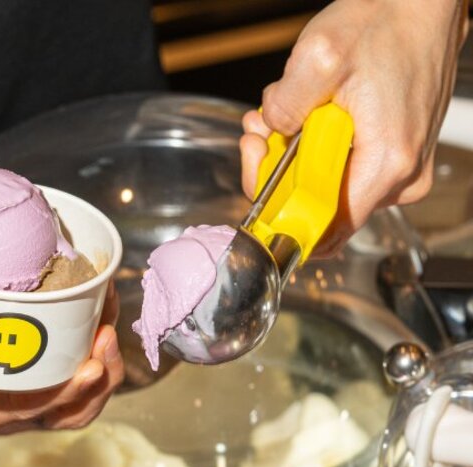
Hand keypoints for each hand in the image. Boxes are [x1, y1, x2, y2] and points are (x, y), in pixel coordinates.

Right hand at [0, 266, 123, 441]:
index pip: (24, 413)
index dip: (64, 395)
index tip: (91, 365)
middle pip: (61, 415)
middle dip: (95, 381)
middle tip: (107, 335)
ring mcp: (13, 404)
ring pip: (74, 405)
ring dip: (101, 369)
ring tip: (109, 320)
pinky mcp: (27, 386)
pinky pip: (69, 381)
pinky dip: (90, 353)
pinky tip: (98, 314)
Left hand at [239, 0, 468, 255]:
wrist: (424, 0)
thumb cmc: (385, 21)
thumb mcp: (318, 57)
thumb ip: (284, 106)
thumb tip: (269, 133)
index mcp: (386, 163)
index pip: (323, 228)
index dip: (280, 210)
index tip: (261, 171)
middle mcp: (401, 176)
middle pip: (321, 208)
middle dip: (278, 172)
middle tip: (260, 132)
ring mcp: (401, 168)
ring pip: (327, 185)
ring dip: (292, 154)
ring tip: (279, 113)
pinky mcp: (395, 154)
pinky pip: (341, 167)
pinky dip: (313, 145)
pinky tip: (302, 113)